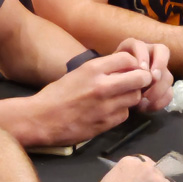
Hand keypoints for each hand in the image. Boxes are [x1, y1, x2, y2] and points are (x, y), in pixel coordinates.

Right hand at [28, 53, 151, 144]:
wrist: (41, 119)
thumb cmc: (58, 94)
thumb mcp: (78, 73)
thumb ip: (102, 69)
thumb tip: (126, 68)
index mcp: (93, 69)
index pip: (128, 58)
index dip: (133, 63)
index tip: (131, 68)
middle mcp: (102, 85)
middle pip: (140, 78)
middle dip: (141, 79)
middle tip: (137, 83)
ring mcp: (105, 106)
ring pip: (135, 97)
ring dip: (131, 97)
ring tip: (120, 98)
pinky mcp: (105, 123)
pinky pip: (124, 114)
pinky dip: (121, 112)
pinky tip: (110, 111)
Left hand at [114, 38, 173, 110]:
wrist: (113, 97)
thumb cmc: (109, 83)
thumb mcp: (110, 76)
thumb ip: (118, 74)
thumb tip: (128, 78)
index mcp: (133, 49)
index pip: (140, 45)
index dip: (143, 55)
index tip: (141, 68)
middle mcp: (149, 56)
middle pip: (162, 53)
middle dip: (159, 67)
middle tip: (153, 79)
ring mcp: (158, 71)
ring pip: (167, 75)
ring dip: (158, 88)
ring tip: (144, 99)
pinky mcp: (162, 86)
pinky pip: (169, 92)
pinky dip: (161, 100)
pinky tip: (148, 106)